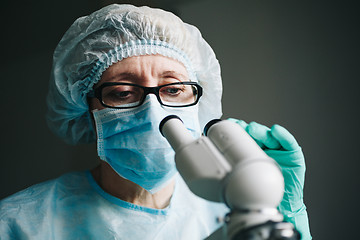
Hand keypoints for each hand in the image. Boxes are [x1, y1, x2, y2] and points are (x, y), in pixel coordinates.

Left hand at [228, 118, 310, 238]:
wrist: (281, 204)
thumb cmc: (262, 191)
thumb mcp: (245, 178)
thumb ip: (234, 169)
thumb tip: (212, 163)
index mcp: (253, 152)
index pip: (246, 137)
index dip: (238, 130)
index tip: (229, 123)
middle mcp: (266, 148)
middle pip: (258, 134)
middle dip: (249, 129)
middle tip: (242, 127)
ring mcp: (279, 150)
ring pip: (270, 136)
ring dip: (261, 131)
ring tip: (254, 129)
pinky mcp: (293, 155)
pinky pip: (288, 143)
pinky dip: (283, 135)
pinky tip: (276, 131)